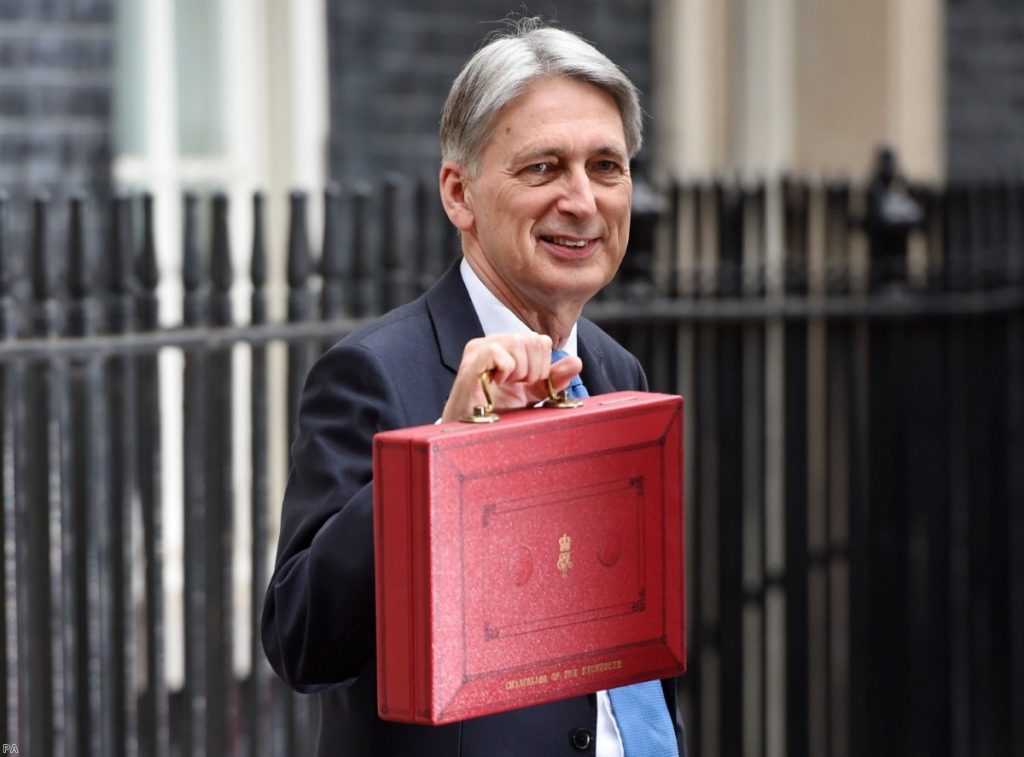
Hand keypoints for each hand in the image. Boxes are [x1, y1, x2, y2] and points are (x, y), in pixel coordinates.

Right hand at [440, 333, 582, 422]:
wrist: (473, 433)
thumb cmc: (497, 412)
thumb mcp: (531, 395)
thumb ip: (553, 379)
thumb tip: (577, 362)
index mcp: (506, 346)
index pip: (540, 340)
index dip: (542, 365)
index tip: (526, 384)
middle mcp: (492, 342)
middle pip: (532, 339)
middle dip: (533, 369)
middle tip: (516, 386)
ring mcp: (479, 349)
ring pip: (518, 341)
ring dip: (519, 371)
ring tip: (505, 385)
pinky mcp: (471, 360)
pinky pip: (498, 351)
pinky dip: (505, 371)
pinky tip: (495, 383)